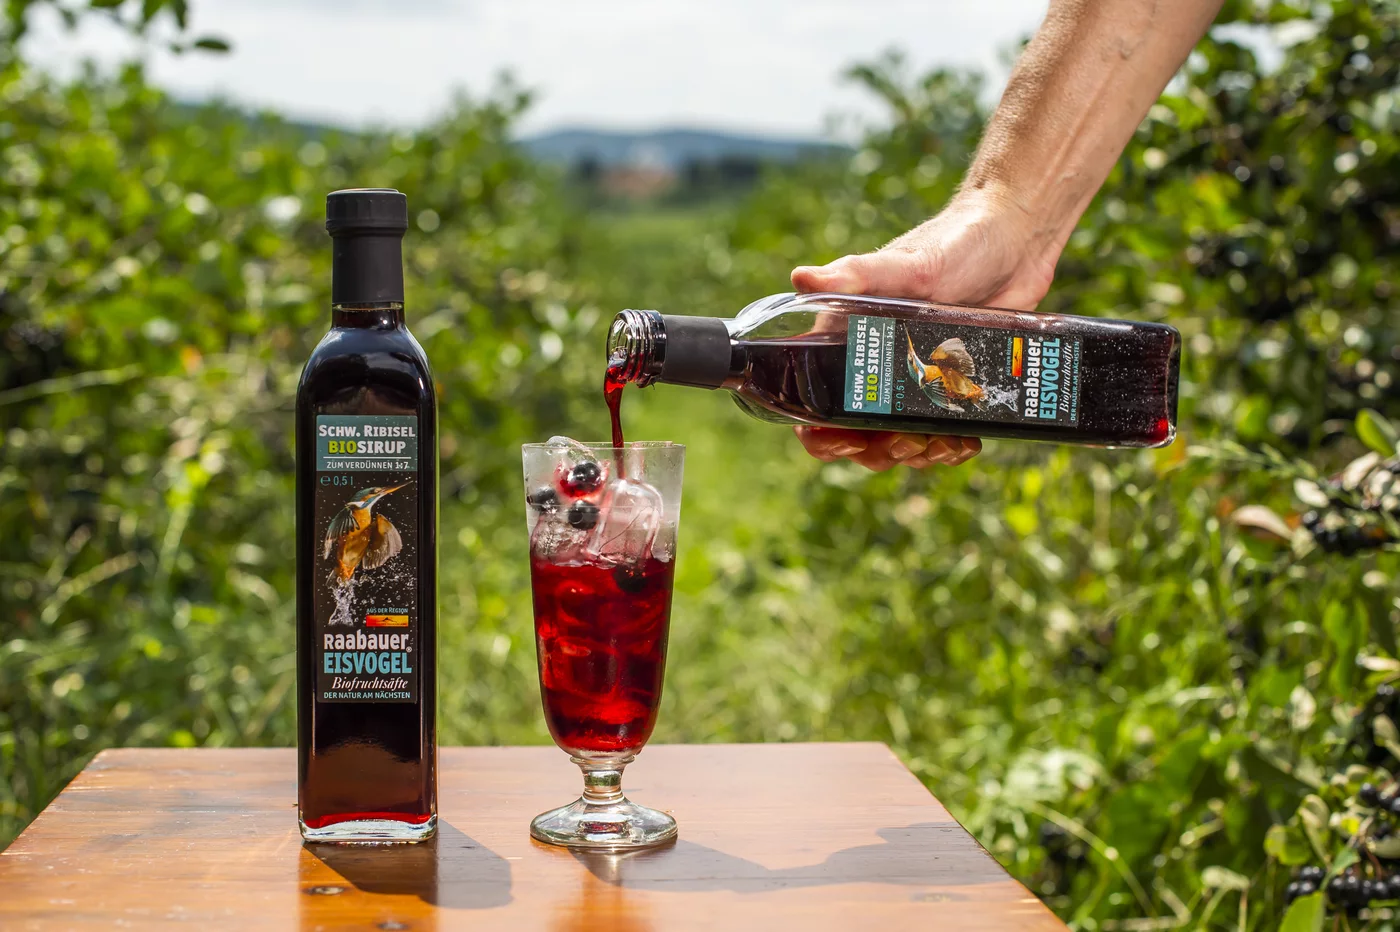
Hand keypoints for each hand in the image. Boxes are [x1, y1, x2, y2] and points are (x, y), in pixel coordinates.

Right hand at [788, 190, 1061, 470]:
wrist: (1019, 241)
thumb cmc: (957, 242)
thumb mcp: (907, 264)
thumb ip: (857, 276)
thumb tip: (802, 279)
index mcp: (851, 337)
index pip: (817, 397)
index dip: (821, 431)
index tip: (844, 442)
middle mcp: (878, 360)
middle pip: (859, 428)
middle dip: (878, 448)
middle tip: (907, 442)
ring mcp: (917, 375)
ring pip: (901, 434)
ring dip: (915, 453)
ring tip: (941, 445)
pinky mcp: (953, 382)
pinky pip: (942, 428)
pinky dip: (949, 444)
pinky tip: (966, 442)